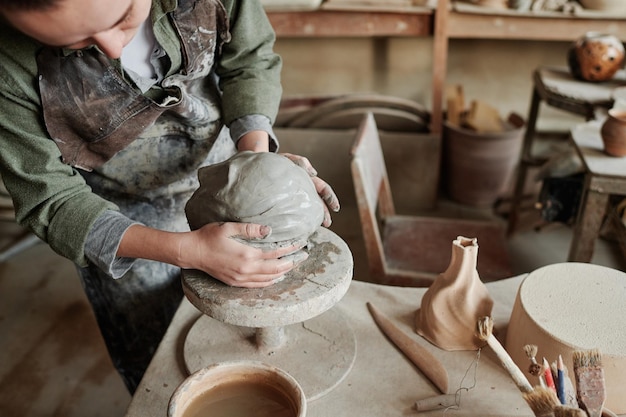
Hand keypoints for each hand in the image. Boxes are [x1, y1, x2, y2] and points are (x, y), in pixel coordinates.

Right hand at [180, 222, 307, 287]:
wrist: (192, 252)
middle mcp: (246, 270)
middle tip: (303, 257)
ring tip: (293, 266)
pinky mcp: (235, 283)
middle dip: (292, 263)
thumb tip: (269, 229)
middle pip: (276, 269)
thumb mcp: (229, 228)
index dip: (290, 249)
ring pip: (268, 279)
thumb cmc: (209, 237)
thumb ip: (250, 229)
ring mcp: (241, 278)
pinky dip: (270, 282)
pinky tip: (275, 277)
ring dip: (283, 273)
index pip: (275, 253)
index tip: (301, 244)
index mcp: (247, 255)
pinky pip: (258, 285)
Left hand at [280, 152, 339, 226]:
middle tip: (327, 223)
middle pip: (317, 201)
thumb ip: (300, 161)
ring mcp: (294, 195)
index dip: (330, 198)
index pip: (322, 188)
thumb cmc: (276, 162)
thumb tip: (313, 173)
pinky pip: (293, 212)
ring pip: (307, 208)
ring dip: (313, 217)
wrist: (259, 166)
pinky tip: (298, 227)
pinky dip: (298, 220)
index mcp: (307, 179)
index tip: (336, 208)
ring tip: (315, 228)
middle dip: (323, 212)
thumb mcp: (288, 159)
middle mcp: (303, 189)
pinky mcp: (283, 202)